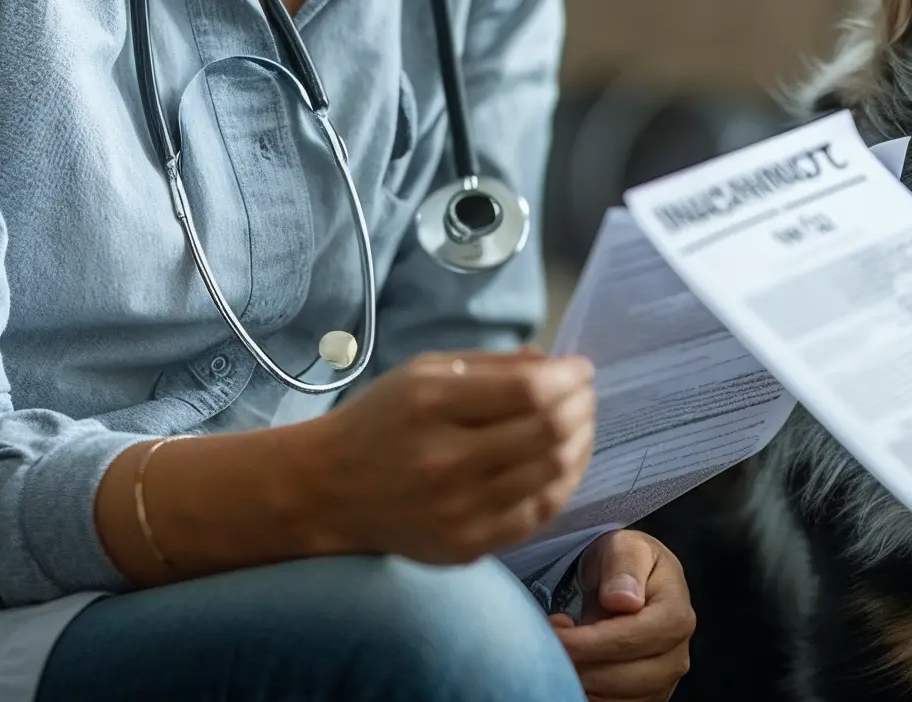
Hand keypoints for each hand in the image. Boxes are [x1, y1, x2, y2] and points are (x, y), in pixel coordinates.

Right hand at [298, 350, 594, 563]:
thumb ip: (493, 365)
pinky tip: (563, 463)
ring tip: (580, 425)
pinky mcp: (465, 546)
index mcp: (431, 405)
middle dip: (582, 407)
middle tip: (586, 395)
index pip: (529, 391)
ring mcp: (456, 511)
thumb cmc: (381, 421)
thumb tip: (558, 365)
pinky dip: (563, 483)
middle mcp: (444, 461)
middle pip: (549, 433)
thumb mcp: (424, 372)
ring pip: (553, 474)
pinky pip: (537, 514)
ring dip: (580, 442)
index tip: (580, 369)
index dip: (570, 377)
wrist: (325, 491)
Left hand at [551, 529, 692, 700]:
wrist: (626, 583)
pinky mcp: (647, 696)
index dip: (593, 641)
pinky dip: (588, 694)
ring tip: (558, 655)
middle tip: (548, 646)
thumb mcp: (623, 547)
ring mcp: (664, 679)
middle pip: (629, 677)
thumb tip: (624, 600)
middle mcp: (677, 653)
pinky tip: (570, 671)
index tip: (557, 633)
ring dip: (582, 682)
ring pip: (620, 699)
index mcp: (677, 614)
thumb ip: (623, 567)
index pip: (636, 637)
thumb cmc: (623, 562)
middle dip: (582, 665)